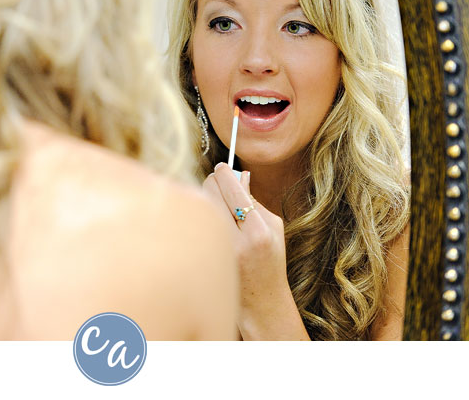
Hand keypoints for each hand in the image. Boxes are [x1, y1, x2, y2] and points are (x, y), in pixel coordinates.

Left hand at [202, 164, 305, 338]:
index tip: (223, 167)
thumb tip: (238, 174)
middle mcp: (236, 242)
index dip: (225, 172)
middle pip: (210, 192)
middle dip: (213, 181)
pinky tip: (209, 222)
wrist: (260, 301)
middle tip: (218, 182)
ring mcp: (217, 251)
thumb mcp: (273, 227)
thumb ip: (254, 200)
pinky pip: (195, 222)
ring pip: (199, 205)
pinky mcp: (203, 257)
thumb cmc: (270, 259)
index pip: (233, 188)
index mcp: (258, 232)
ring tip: (217, 204)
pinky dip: (200, 216)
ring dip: (205, 198)